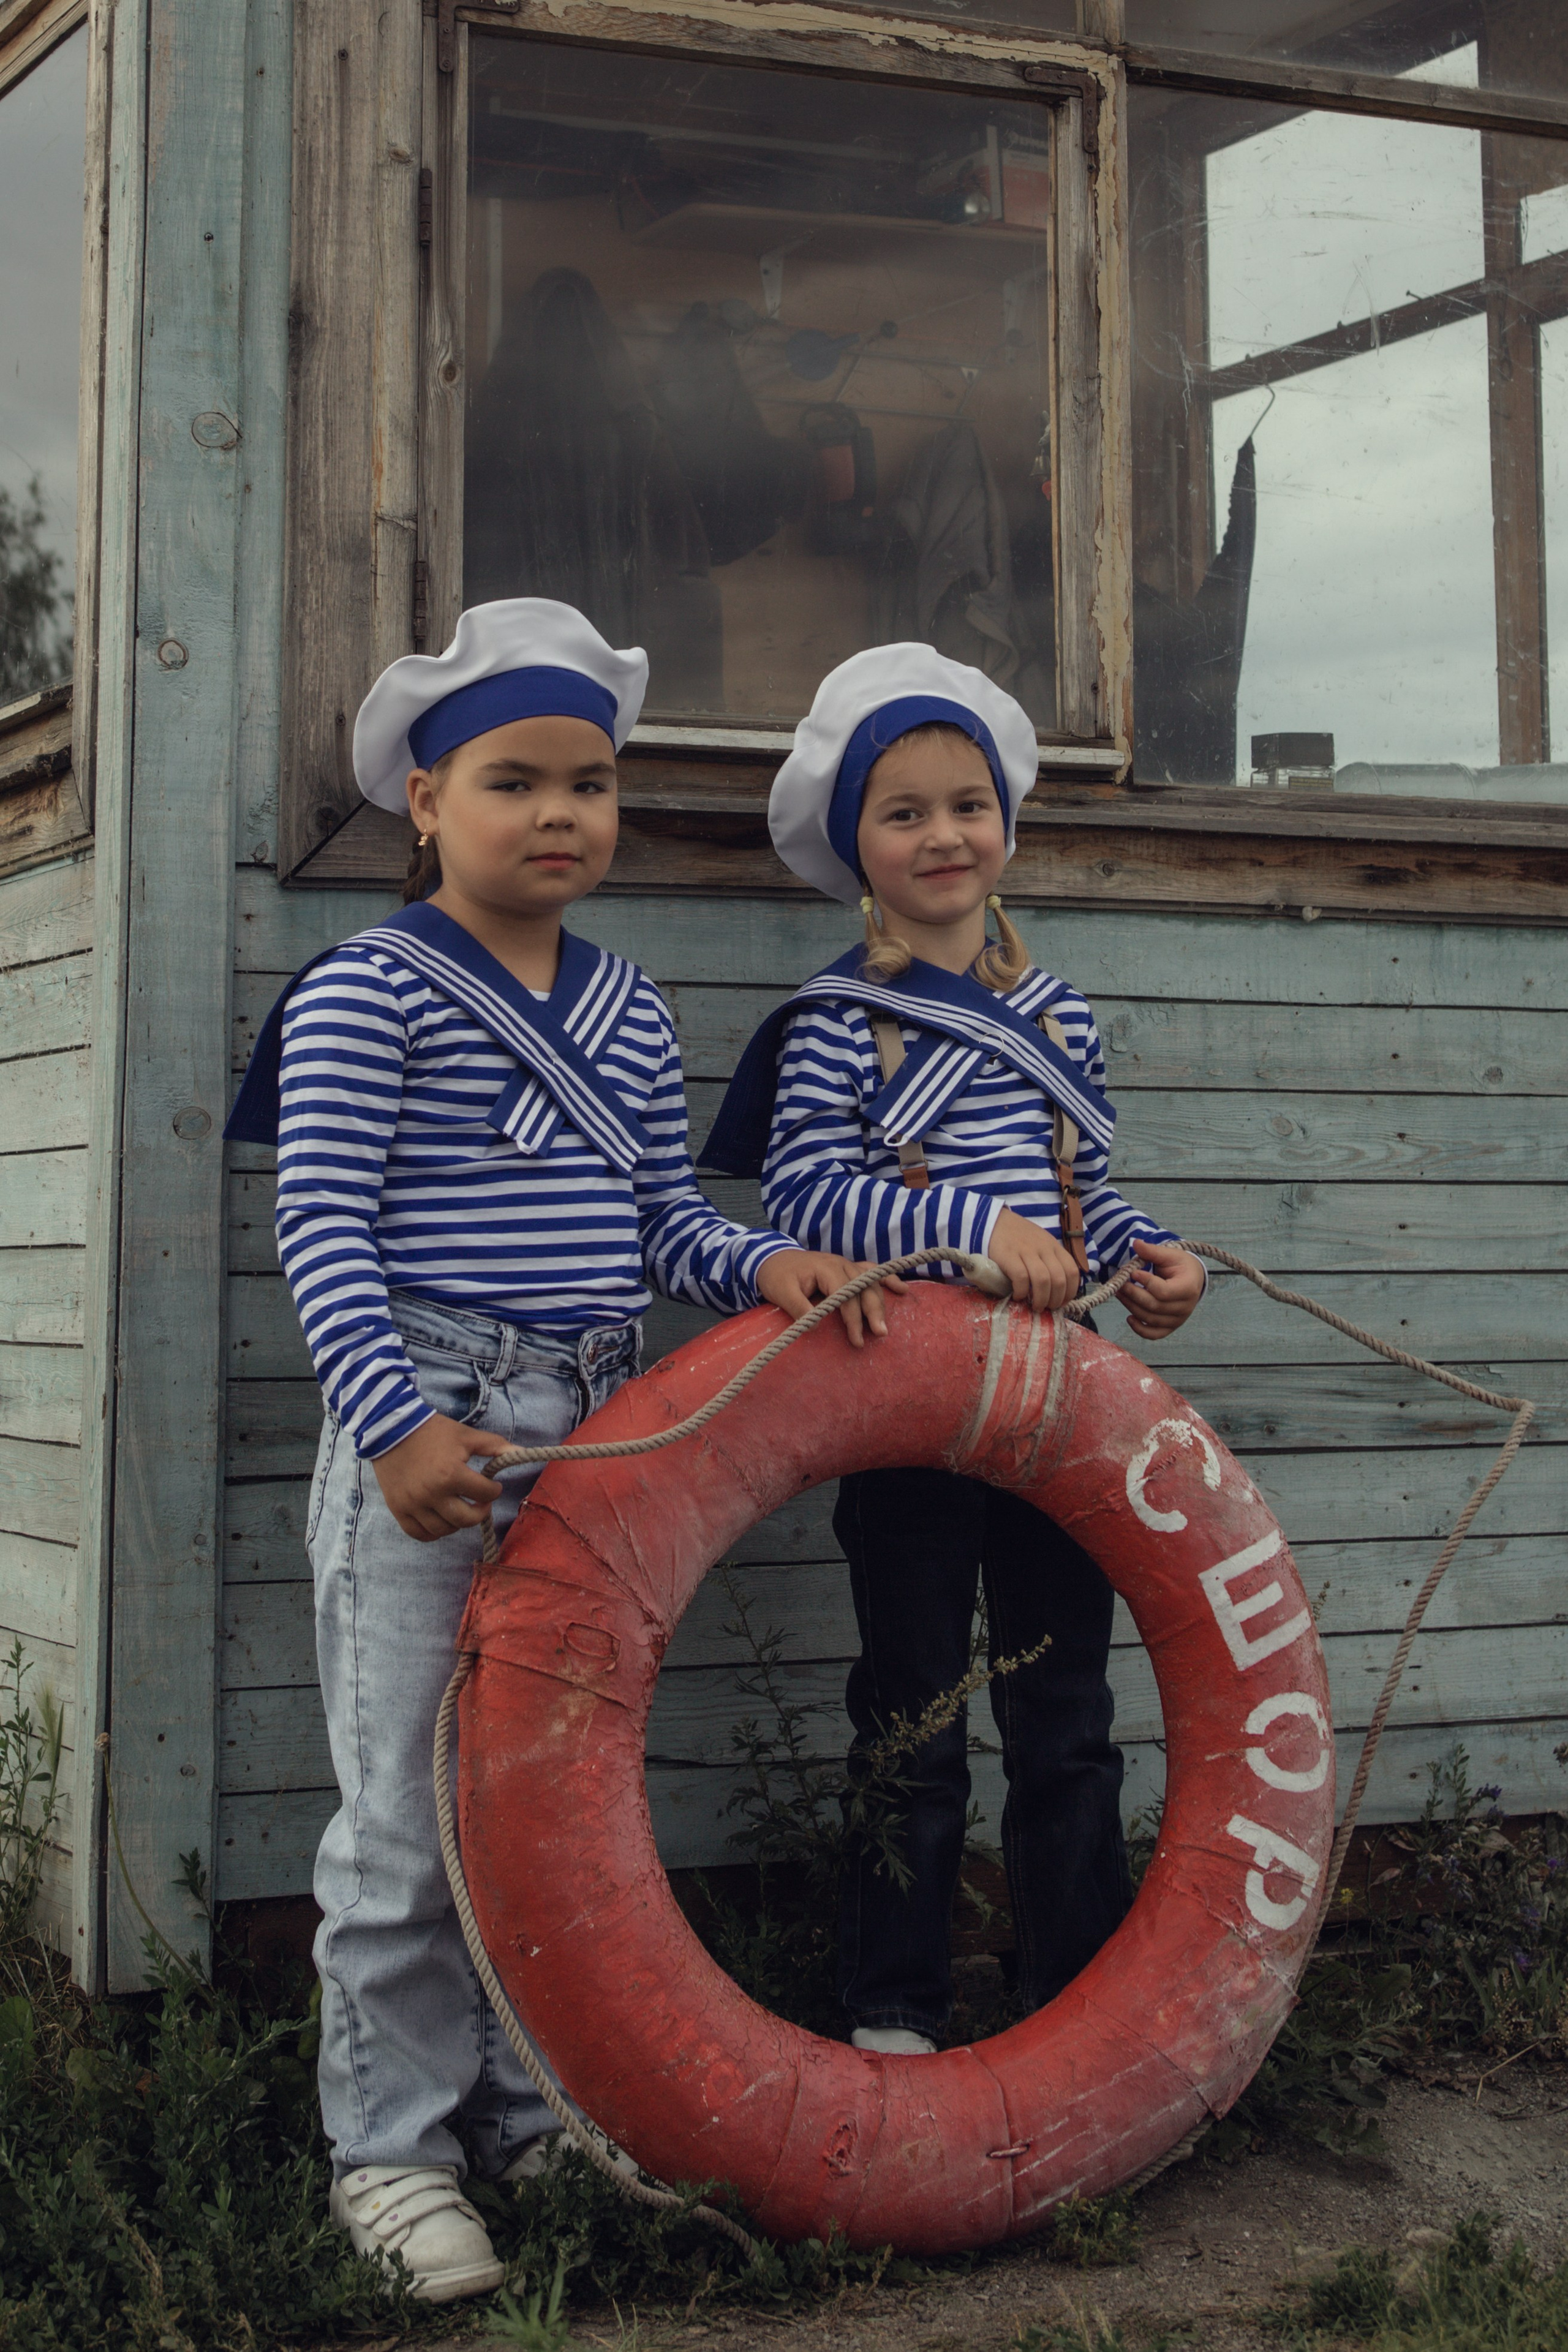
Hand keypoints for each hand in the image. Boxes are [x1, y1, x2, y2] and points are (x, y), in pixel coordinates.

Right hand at [370, 1411, 508, 1540]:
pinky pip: (420, 1534)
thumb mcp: (466, 1435)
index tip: (492, 1486)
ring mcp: (413, 1504)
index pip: (484, 1494)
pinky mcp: (399, 1509)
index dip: (494, 1490)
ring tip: (461, 1508)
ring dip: (458, 1523)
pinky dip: (434, 1532)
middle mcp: (431, 1494)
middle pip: (466, 1519)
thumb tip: (521, 1452)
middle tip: (480, 1502)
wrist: (391, 1430)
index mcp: (450, 1474)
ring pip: (444, 1530)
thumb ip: (494, 1446)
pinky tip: (442, 1520)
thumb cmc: (433, 1432)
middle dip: (480, 1512)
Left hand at [755, 1250, 906, 1349]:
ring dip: (881, 1303)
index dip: (852, 1317)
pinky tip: (902, 1289)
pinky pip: (872, 1272)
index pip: (845, 1294)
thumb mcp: (781, 1292)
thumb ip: (798, 1308)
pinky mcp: (849, 1269)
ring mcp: (847, 1265)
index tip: (856, 1338)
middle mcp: (842, 1264)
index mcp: (826, 1268)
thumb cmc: (777, 1276)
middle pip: (864, 1288)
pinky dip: (887, 1279)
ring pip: (871, 1283)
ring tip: (885, 1327)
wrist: (774, 1258)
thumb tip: (815, 1326)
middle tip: (879, 1334)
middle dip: (873, 1312)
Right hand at [986, 1207, 1082, 1314]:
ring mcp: (1026, 1251)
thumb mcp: (1041, 1243)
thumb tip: (1057, 1289)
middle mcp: (1043, 1248)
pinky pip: (1021, 1278)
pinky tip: (1018, 1296)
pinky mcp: (1009, 1255)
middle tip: (1048, 1307)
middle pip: (1059, 1279)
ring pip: (1043, 1280)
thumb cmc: (1018, 1237)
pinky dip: (1022, 1291)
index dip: (1070, 1291)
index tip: (1062, 1302)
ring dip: (1041, 1299)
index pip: (1072, 1271)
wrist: (994, 1221)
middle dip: (1056, 1299)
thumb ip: (1050, 1260)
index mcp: (1054, 1246)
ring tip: (1035, 1306)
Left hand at [1121, 1239, 1205, 1339]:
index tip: (1133, 1272)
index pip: (1163, 1291)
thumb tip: (1135, 1243)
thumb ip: (1153, 1251)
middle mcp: (1185, 1307)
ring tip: (1119, 1293)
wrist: (1192, 1279)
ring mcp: (1178, 1320)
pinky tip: (1129, 1317)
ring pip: (1150, 1319)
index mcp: (1188, 1288)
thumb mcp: (1169, 1254)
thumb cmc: (1180, 1265)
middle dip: (1133, 1294)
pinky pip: (1154, 1334)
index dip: (1146, 1283)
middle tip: (1119, 1283)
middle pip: (1154, 1306)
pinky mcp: (1170, 1327)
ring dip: (1131, 1306)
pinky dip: (1140, 1329)